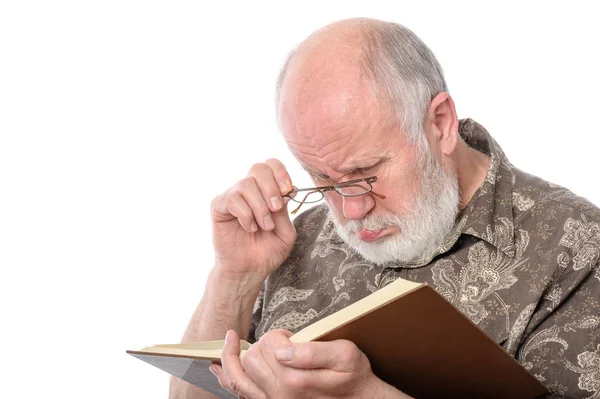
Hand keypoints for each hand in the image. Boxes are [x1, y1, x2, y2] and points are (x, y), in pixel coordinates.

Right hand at [210, 159, 296, 284]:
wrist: (249, 270)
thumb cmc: (267, 251)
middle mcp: (249, 190)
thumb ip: (286, 211)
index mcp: (266, 191)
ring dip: (260, 207)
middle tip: (276, 209)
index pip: (271, 166)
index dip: (280, 172)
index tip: (287, 190)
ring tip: (264, 227)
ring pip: (246, 184)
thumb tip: (285, 190)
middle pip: (259, 168)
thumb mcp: (286, 232)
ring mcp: (233, 197)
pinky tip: (249, 227)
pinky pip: (233, 199)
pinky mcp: (219, 207)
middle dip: (271, 187)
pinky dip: (245, 214)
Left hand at [211, 330, 408, 398]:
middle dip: (261, 343)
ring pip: (237, 378)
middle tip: (281, 342)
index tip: (292, 337)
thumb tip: (283, 349)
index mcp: (294, 380)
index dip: (278, 335)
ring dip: (230, 357)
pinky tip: (217, 366)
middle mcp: (278, 395)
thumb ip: (313, 351)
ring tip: (229, 341)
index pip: (268, 345)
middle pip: (251, 358)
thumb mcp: (344, 355)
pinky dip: (225, 378)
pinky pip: (239, 393)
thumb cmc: (352, 376)